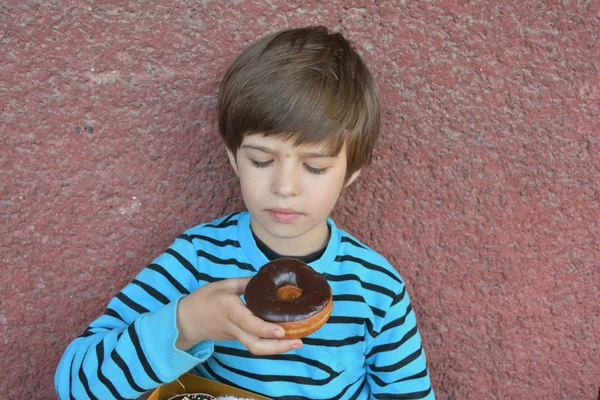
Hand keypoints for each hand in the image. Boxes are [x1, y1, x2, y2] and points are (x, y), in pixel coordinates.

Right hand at [175, 277, 302, 354]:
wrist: (187, 320)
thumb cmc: (205, 299)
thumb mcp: (225, 284)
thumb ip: (248, 283)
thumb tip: (269, 280)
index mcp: (230, 310)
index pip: (248, 323)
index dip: (265, 329)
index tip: (282, 330)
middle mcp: (234, 327)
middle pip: (256, 345)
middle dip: (278, 347)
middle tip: (299, 342)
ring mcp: (236, 336)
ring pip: (256, 348)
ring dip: (278, 349)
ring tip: (298, 342)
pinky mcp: (238, 339)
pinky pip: (255, 344)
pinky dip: (271, 344)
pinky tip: (286, 339)